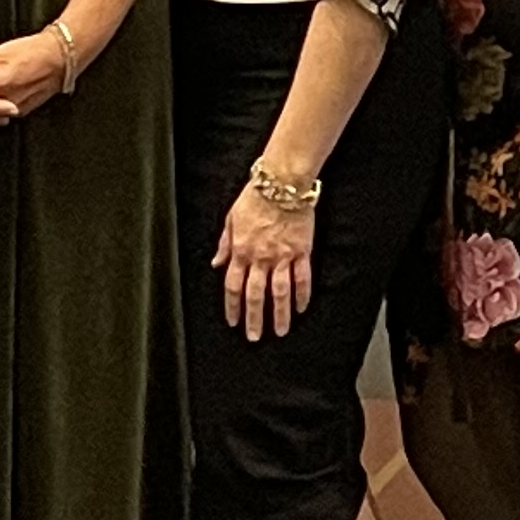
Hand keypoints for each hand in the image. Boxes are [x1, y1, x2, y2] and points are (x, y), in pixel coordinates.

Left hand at [216, 182, 317, 340]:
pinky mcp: (302, 251)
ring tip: (280, 330)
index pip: (234, 286)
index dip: (232, 306)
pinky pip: (302, 277)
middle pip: (256, 295)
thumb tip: (216, 262)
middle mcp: (261, 257)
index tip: (233, 321)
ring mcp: (282, 256)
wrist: (282, 183)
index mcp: (241, 250)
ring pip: (280, 292)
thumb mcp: (231, 219)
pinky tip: (301, 308)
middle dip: (254, 318)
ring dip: (279, 314)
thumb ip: (224, 243)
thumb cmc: (256, 196)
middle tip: (254, 336)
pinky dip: (302, 295)